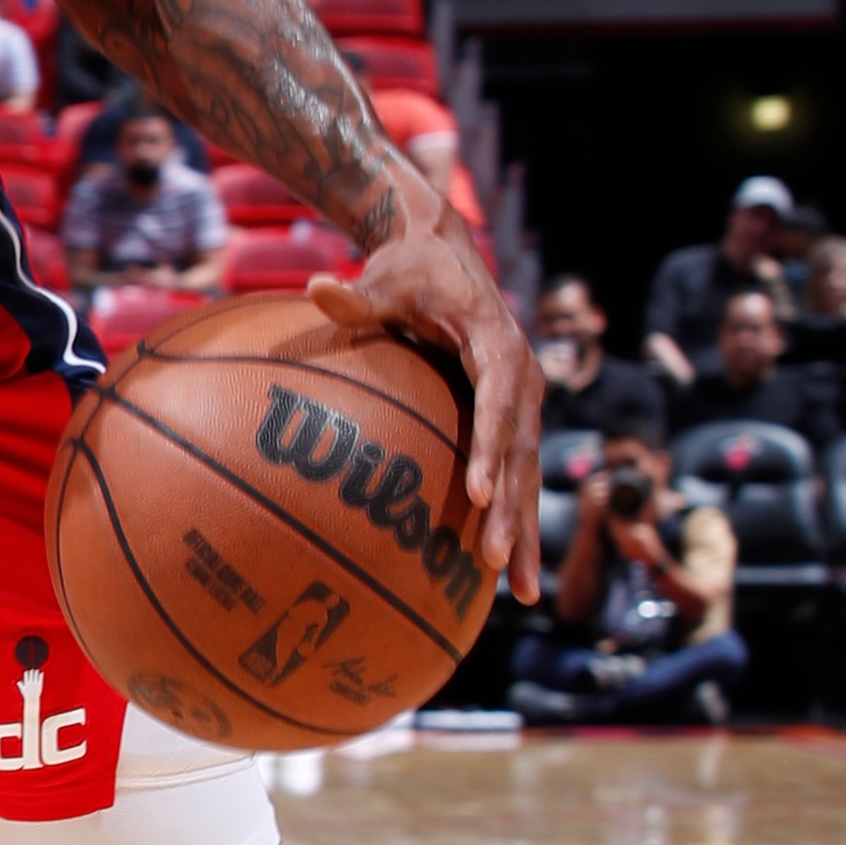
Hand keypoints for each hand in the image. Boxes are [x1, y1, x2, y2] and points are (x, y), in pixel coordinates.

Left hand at [311, 197, 543, 601]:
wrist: (448, 254)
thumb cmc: (412, 269)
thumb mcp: (388, 277)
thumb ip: (358, 296)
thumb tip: (317, 288)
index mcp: (499, 344)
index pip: (498, 401)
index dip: (491, 448)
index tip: (479, 493)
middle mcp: (522, 377)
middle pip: (522, 451)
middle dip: (513, 510)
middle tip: (500, 562)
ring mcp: (522, 402)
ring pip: (528, 472)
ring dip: (525, 530)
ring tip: (523, 590)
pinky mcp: (512, 418)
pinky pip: (515, 472)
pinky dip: (513, 517)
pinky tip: (507, 572)